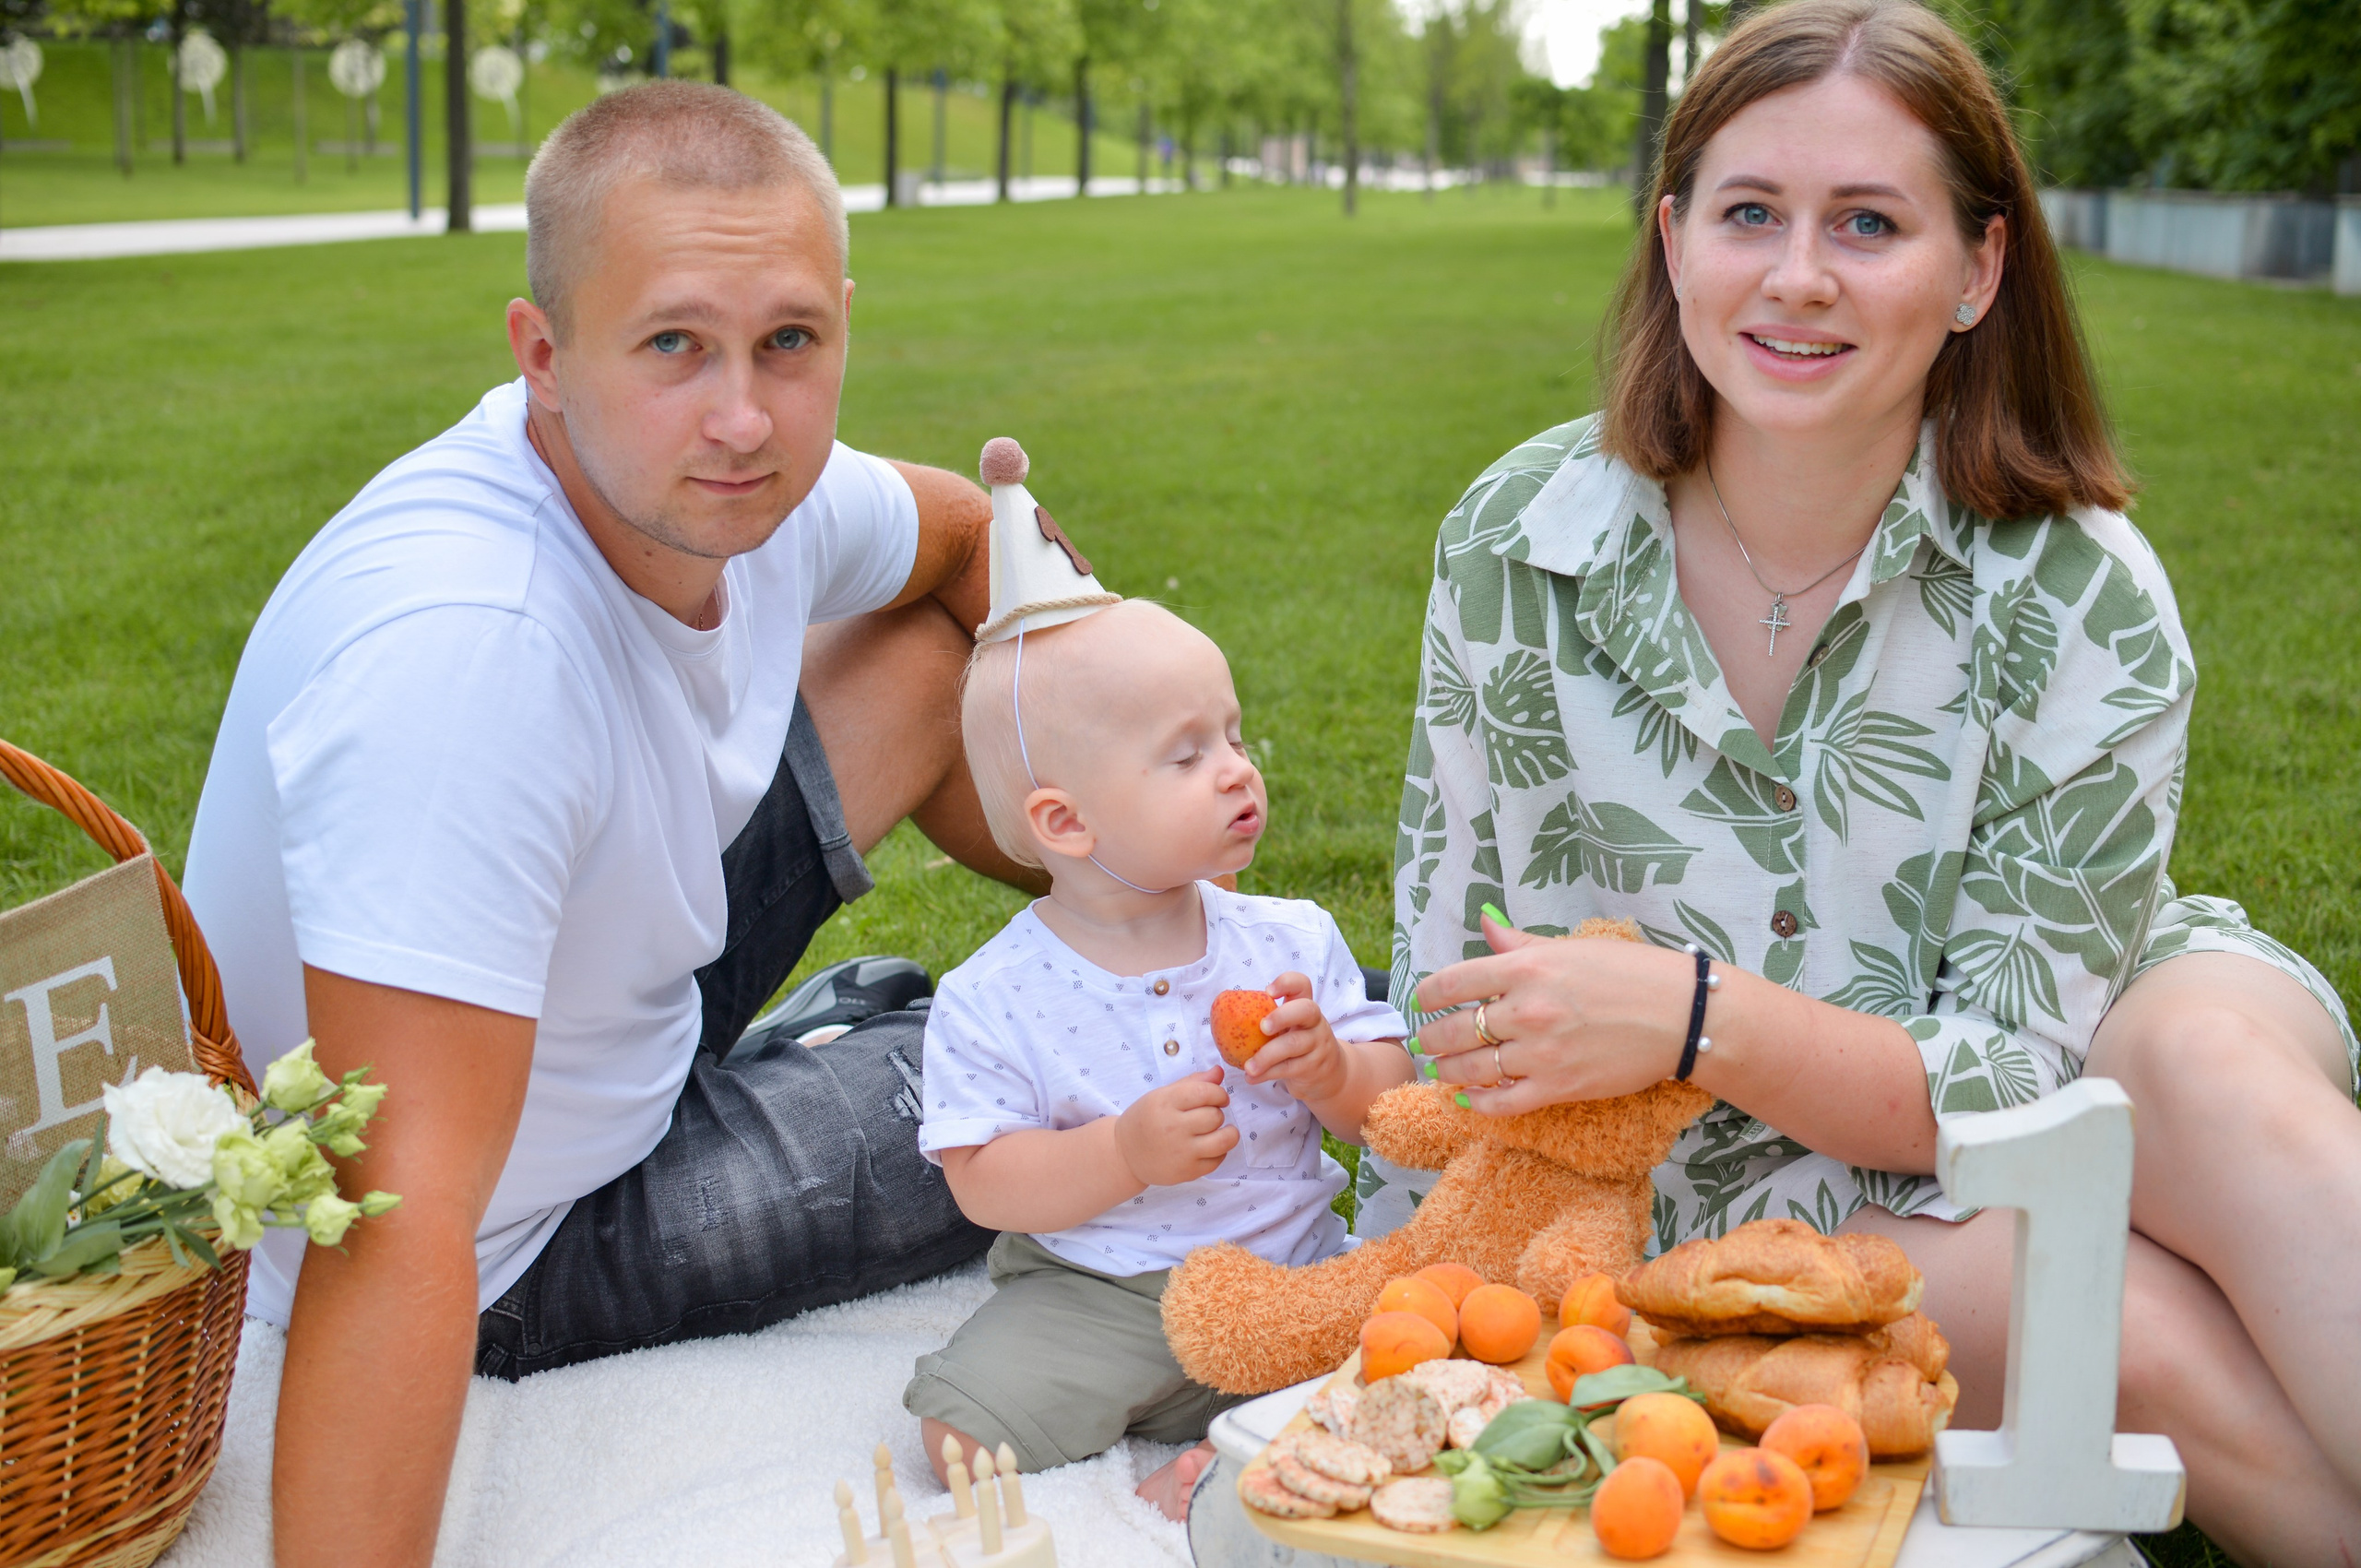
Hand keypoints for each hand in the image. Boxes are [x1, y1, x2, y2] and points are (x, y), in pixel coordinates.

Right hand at [1115, 1067, 1238, 1185]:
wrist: (1125, 1154)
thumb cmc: (1146, 1119)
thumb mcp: (1162, 1095)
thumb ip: (1192, 1083)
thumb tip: (1219, 1072)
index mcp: (1164, 1103)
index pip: (1205, 1092)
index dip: (1219, 1093)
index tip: (1217, 1097)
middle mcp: (1172, 1128)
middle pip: (1215, 1116)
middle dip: (1217, 1112)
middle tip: (1209, 1114)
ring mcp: (1181, 1152)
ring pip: (1223, 1140)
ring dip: (1228, 1133)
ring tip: (1221, 1130)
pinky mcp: (1187, 1172)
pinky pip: (1218, 1160)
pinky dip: (1220, 1152)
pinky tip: (1209, 1146)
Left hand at [1242, 972, 1349, 1103]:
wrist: (1329, 1075)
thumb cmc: (1297, 1045)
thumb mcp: (1289, 1028)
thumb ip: (1266, 1019)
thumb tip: (1221, 1014)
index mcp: (1304, 1006)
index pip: (1302, 985)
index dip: (1287, 983)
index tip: (1268, 991)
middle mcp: (1315, 1022)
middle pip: (1306, 1010)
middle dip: (1282, 1016)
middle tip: (1262, 1027)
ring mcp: (1318, 1044)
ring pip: (1294, 1045)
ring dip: (1267, 1056)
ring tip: (1248, 1067)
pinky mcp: (1314, 1067)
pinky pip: (1289, 1069)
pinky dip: (1268, 1074)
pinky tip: (1252, 1078)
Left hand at [1410, 913, 1696, 1114]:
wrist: (1681, 1015)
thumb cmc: (1630, 972)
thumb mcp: (1569, 946)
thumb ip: (1518, 942)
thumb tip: (1485, 923)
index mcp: (1526, 967)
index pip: (1453, 982)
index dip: (1428, 995)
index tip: (1423, 1001)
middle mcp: (1526, 1009)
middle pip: (1454, 1029)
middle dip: (1432, 1038)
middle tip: (1425, 1042)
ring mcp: (1540, 1051)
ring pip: (1472, 1068)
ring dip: (1448, 1071)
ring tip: (1441, 1070)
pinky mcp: (1559, 1087)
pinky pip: (1502, 1102)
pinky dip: (1478, 1104)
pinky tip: (1468, 1099)